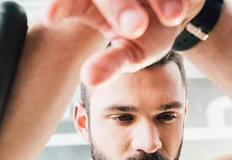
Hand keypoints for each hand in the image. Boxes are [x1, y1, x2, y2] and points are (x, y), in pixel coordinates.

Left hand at [44, 0, 203, 85]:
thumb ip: (109, 64)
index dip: (61, 4)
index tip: (50, 16)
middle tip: (136, 28)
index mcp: (92, 2)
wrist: (180, 8)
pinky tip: (180, 8)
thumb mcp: (130, 53)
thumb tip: (89, 80)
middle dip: (119, 7)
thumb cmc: (147, 32)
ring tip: (172, 17)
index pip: (71, 0)